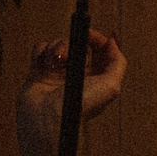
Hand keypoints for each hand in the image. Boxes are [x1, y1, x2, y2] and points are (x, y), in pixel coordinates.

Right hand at [15, 27, 125, 155]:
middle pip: (78, 44)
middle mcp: (77, 74)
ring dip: (56, 47)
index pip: (100, 50)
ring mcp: (57, 73)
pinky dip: (41, 52)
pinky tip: (44, 63)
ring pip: (58, 44)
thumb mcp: (111, 86)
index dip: (97, 39)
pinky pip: (40, 49)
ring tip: (54, 62)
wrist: (48, 121)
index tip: (89, 34)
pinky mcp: (38, 72)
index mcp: (96, 77)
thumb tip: (113, 42)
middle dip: (74, 42)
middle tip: (69, 51)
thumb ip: (118, 63)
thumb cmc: (80, 107)